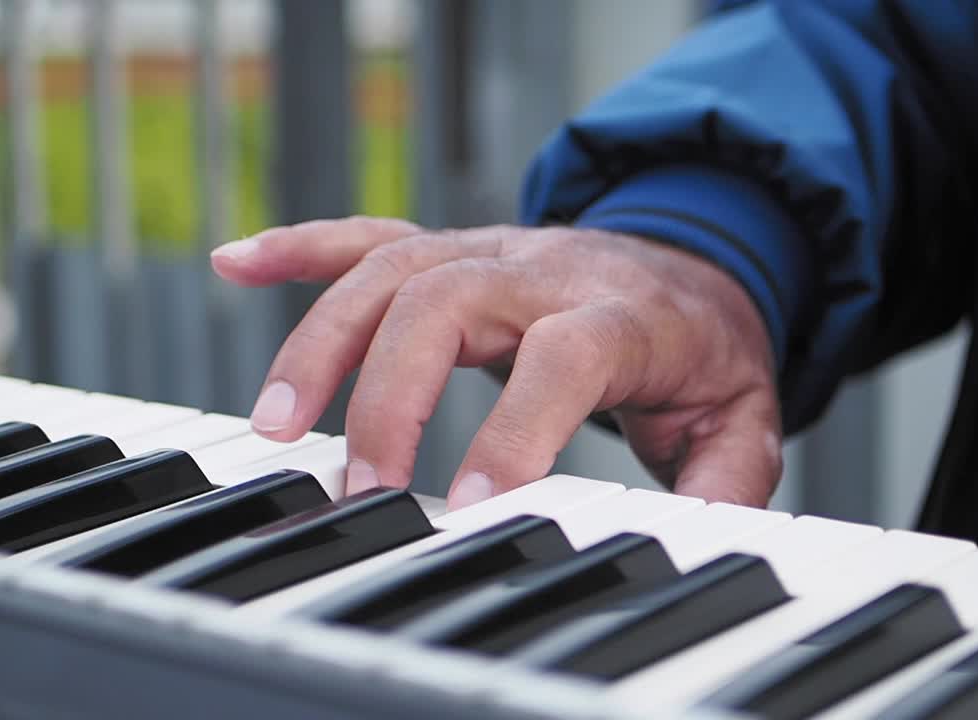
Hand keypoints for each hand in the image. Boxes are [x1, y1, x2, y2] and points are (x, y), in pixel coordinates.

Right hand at [210, 216, 783, 509]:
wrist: (694, 258)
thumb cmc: (703, 346)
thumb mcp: (741, 416)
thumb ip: (727, 479)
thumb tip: (703, 540)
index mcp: (621, 316)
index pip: (562, 357)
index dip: (514, 430)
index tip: (465, 509)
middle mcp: (546, 271)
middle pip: (449, 300)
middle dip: (390, 392)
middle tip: (357, 484)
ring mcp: (492, 253)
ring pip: (392, 271)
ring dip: (323, 341)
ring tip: (276, 426)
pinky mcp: (456, 251)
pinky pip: (370, 236)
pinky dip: (300, 249)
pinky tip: (237, 265)